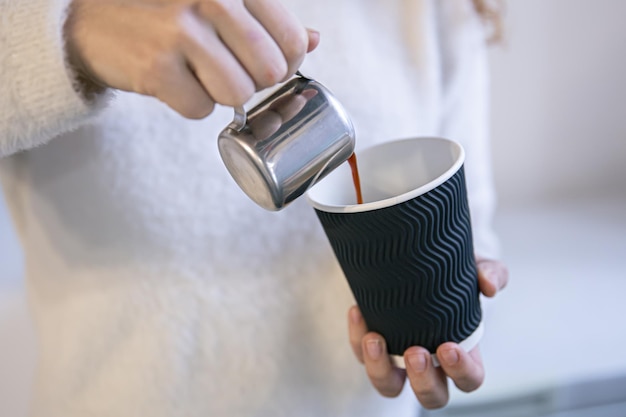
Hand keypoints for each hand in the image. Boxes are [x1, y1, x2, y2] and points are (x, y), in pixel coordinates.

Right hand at [64, 0, 319, 117]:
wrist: (95, 20)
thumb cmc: (167, 12)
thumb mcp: (220, 2)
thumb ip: (267, 19)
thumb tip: (314, 39)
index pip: (293, 41)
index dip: (285, 63)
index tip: (264, 63)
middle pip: (270, 72)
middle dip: (254, 82)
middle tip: (227, 70)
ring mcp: (182, 32)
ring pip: (238, 95)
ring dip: (222, 95)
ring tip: (199, 74)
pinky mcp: (157, 67)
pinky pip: (201, 110)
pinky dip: (191, 105)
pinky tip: (175, 82)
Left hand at [348, 258, 508, 408]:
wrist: (414, 256)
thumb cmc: (450, 273)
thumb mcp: (475, 267)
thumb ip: (490, 272)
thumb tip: (490, 286)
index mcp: (461, 352)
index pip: (469, 380)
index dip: (461, 372)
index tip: (448, 347)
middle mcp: (429, 363)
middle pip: (431, 396)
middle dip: (422, 381)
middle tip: (415, 351)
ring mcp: (397, 357)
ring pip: (389, 386)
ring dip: (380, 369)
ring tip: (374, 339)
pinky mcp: (371, 344)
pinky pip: (360, 352)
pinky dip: (356, 335)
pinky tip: (357, 311)